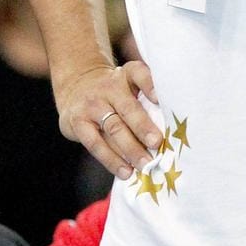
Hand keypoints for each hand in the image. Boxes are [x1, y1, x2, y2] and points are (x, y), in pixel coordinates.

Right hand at [54, 62, 164, 180]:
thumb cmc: (113, 93)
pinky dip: (112, 160)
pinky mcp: (78, 123)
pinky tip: (125, 171)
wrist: (75, 87)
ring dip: (131, 149)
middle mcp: (109, 87)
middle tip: (157, 143)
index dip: (150, 85)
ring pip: (114, 128)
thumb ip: (145, 103)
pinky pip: (96, 144)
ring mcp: (92, 105)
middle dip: (143, 127)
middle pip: (128, 108)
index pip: (139, 74)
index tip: (160, 99)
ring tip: (145, 164)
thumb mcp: (127, 86)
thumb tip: (169, 136)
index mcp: (126, 75)